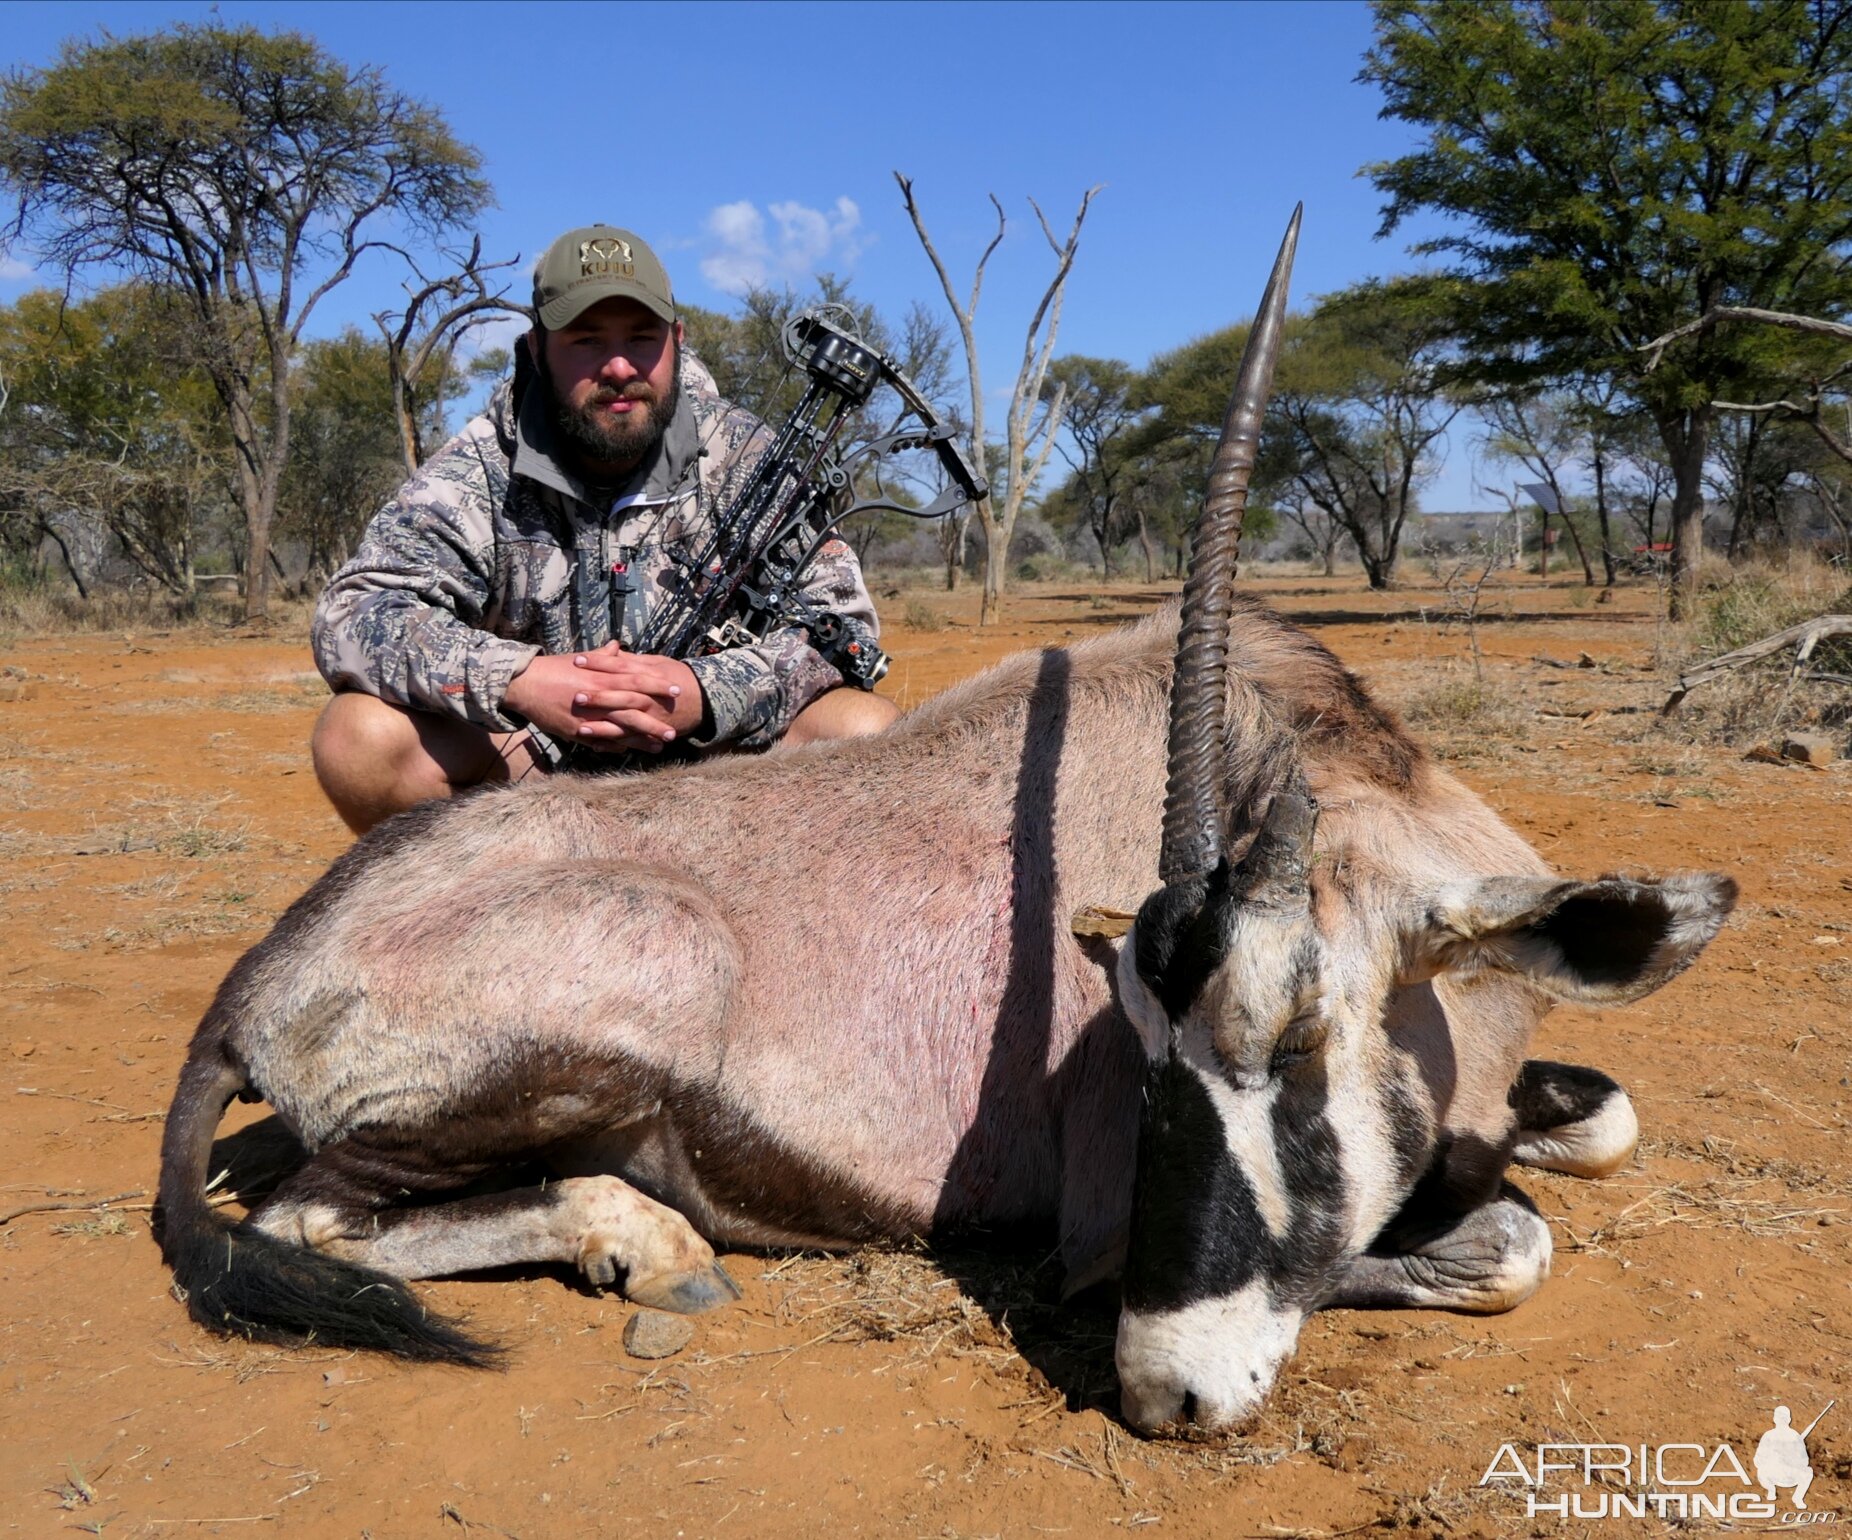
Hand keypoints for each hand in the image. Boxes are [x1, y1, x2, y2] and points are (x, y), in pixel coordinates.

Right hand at [503, 642, 703, 753]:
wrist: (524, 684)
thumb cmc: (554, 669)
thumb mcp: (580, 659)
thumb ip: (602, 657)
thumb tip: (618, 646)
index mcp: (602, 677)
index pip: (637, 680)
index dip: (658, 686)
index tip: (677, 690)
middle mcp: (598, 697)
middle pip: (633, 710)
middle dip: (655, 720)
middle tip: (675, 729)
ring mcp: (588, 717)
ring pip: (620, 730)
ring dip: (640, 739)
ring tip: (659, 746)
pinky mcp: (576, 731)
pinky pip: (600, 742)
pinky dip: (615, 746)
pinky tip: (630, 751)